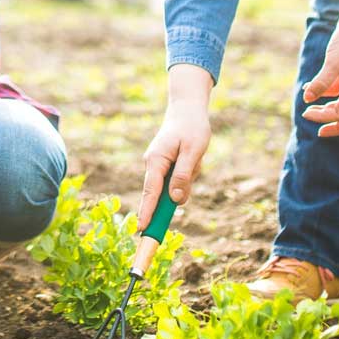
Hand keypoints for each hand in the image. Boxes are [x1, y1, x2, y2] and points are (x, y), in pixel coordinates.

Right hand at [138, 65, 212, 228]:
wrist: (188, 108)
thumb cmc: (192, 127)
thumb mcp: (193, 151)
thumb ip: (183, 176)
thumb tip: (175, 199)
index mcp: (156, 160)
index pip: (150, 192)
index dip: (147, 212)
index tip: (142, 229)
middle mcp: (153, 165)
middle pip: (163, 193)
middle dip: (180, 188)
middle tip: (192, 166)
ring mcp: (159, 166)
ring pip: (175, 186)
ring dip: (189, 176)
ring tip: (196, 156)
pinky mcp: (166, 166)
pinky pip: (178, 179)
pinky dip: (189, 172)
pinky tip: (194, 157)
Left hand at [301, 0, 338, 137]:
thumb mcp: (334, 60)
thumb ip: (322, 81)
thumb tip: (307, 99)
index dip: (324, 117)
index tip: (305, 112)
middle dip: (334, 125)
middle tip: (313, 125)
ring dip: (328, 111)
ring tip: (309, 110)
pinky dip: (325, 93)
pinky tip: (308, 89)